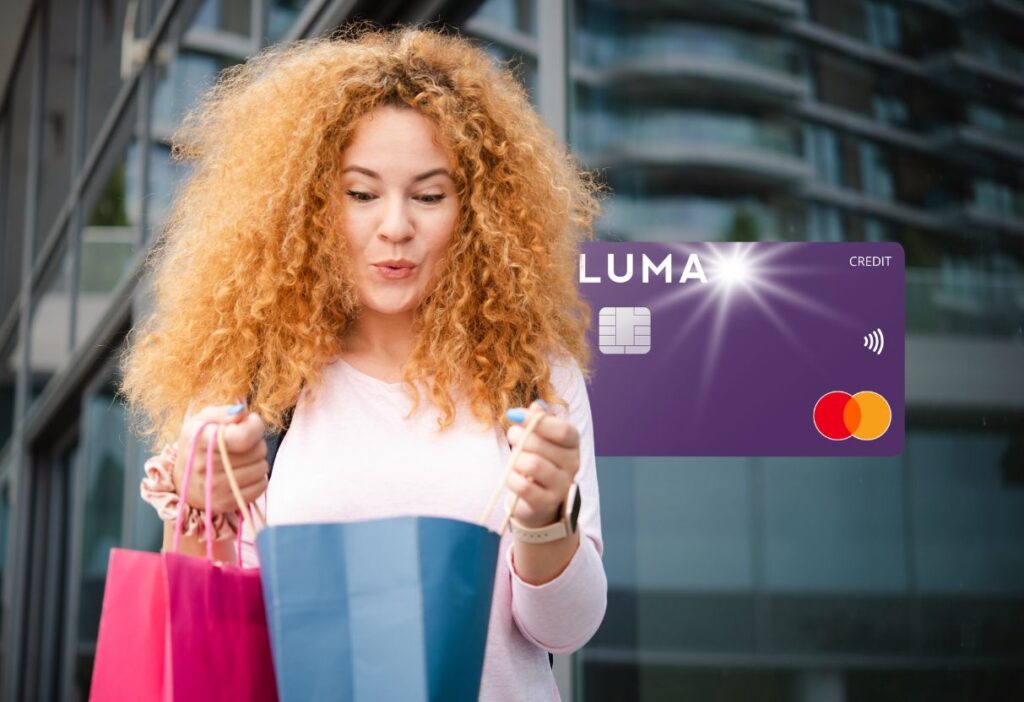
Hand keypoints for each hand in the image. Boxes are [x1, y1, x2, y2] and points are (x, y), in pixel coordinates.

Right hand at [173, 403, 268, 514]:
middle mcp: (206, 467)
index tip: (250, 422)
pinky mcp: (225, 503)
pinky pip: (261, 486)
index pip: (245, 436)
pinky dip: (257, 478)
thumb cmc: (198, 444)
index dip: (255, 426)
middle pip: (258, 450)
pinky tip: (242, 474)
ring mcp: (215, 488)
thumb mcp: (203, 420)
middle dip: (255, 443)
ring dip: (256, 461)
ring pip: (262, 468)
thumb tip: (243, 413)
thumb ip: (225, 412)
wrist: (182, 481)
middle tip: (240, 444)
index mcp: (200, 440)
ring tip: (240, 459)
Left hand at [504, 400, 579, 528]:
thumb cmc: (537, 464)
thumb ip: (539, 421)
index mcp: (572, 446)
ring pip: (532, 464)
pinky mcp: (545, 503)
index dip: (536, 420)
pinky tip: (512, 477)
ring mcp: (561, 486)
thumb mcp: (539, 439)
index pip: (563, 430)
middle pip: (542, 445)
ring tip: (514, 460)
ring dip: (515, 459)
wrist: (537, 502)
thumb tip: (537, 405)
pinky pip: (523, 486)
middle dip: (519, 437)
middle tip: (512, 436)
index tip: (514, 415)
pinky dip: (512, 478)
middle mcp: (572, 465)